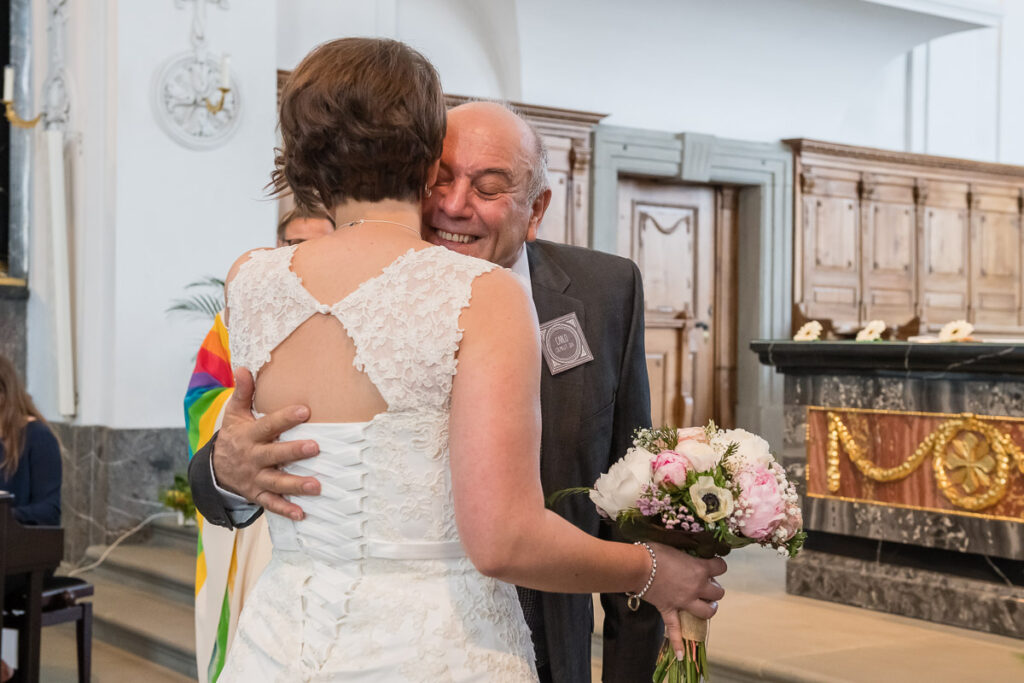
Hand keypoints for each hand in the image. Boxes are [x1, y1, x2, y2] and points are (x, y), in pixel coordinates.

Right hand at [213, 368, 319, 519]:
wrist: (215, 469)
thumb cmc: (234, 436)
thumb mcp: (234, 414)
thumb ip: (242, 392)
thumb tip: (243, 367)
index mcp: (249, 436)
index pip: (268, 425)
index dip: (285, 418)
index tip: (305, 411)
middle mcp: (253, 458)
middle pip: (274, 455)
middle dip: (294, 452)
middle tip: (315, 447)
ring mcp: (255, 478)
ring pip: (276, 482)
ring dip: (296, 485)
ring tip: (316, 486)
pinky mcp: (257, 494)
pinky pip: (271, 503)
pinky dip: (285, 510)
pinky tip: (302, 513)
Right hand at [641, 543, 725, 658]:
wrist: (637, 565)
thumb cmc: (655, 551)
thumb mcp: (676, 547)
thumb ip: (687, 553)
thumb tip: (691, 552)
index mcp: (699, 569)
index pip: (721, 567)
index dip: (718, 565)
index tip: (712, 564)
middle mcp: (696, 587)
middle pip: (718, 593)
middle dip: (714, 588)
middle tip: (705, 583)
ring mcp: (684, 602)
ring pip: (707, 611)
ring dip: (709, 608)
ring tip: (705, 604)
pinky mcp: (670, 610)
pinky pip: (675, 629)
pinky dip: (678, 643)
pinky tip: (682, 656)